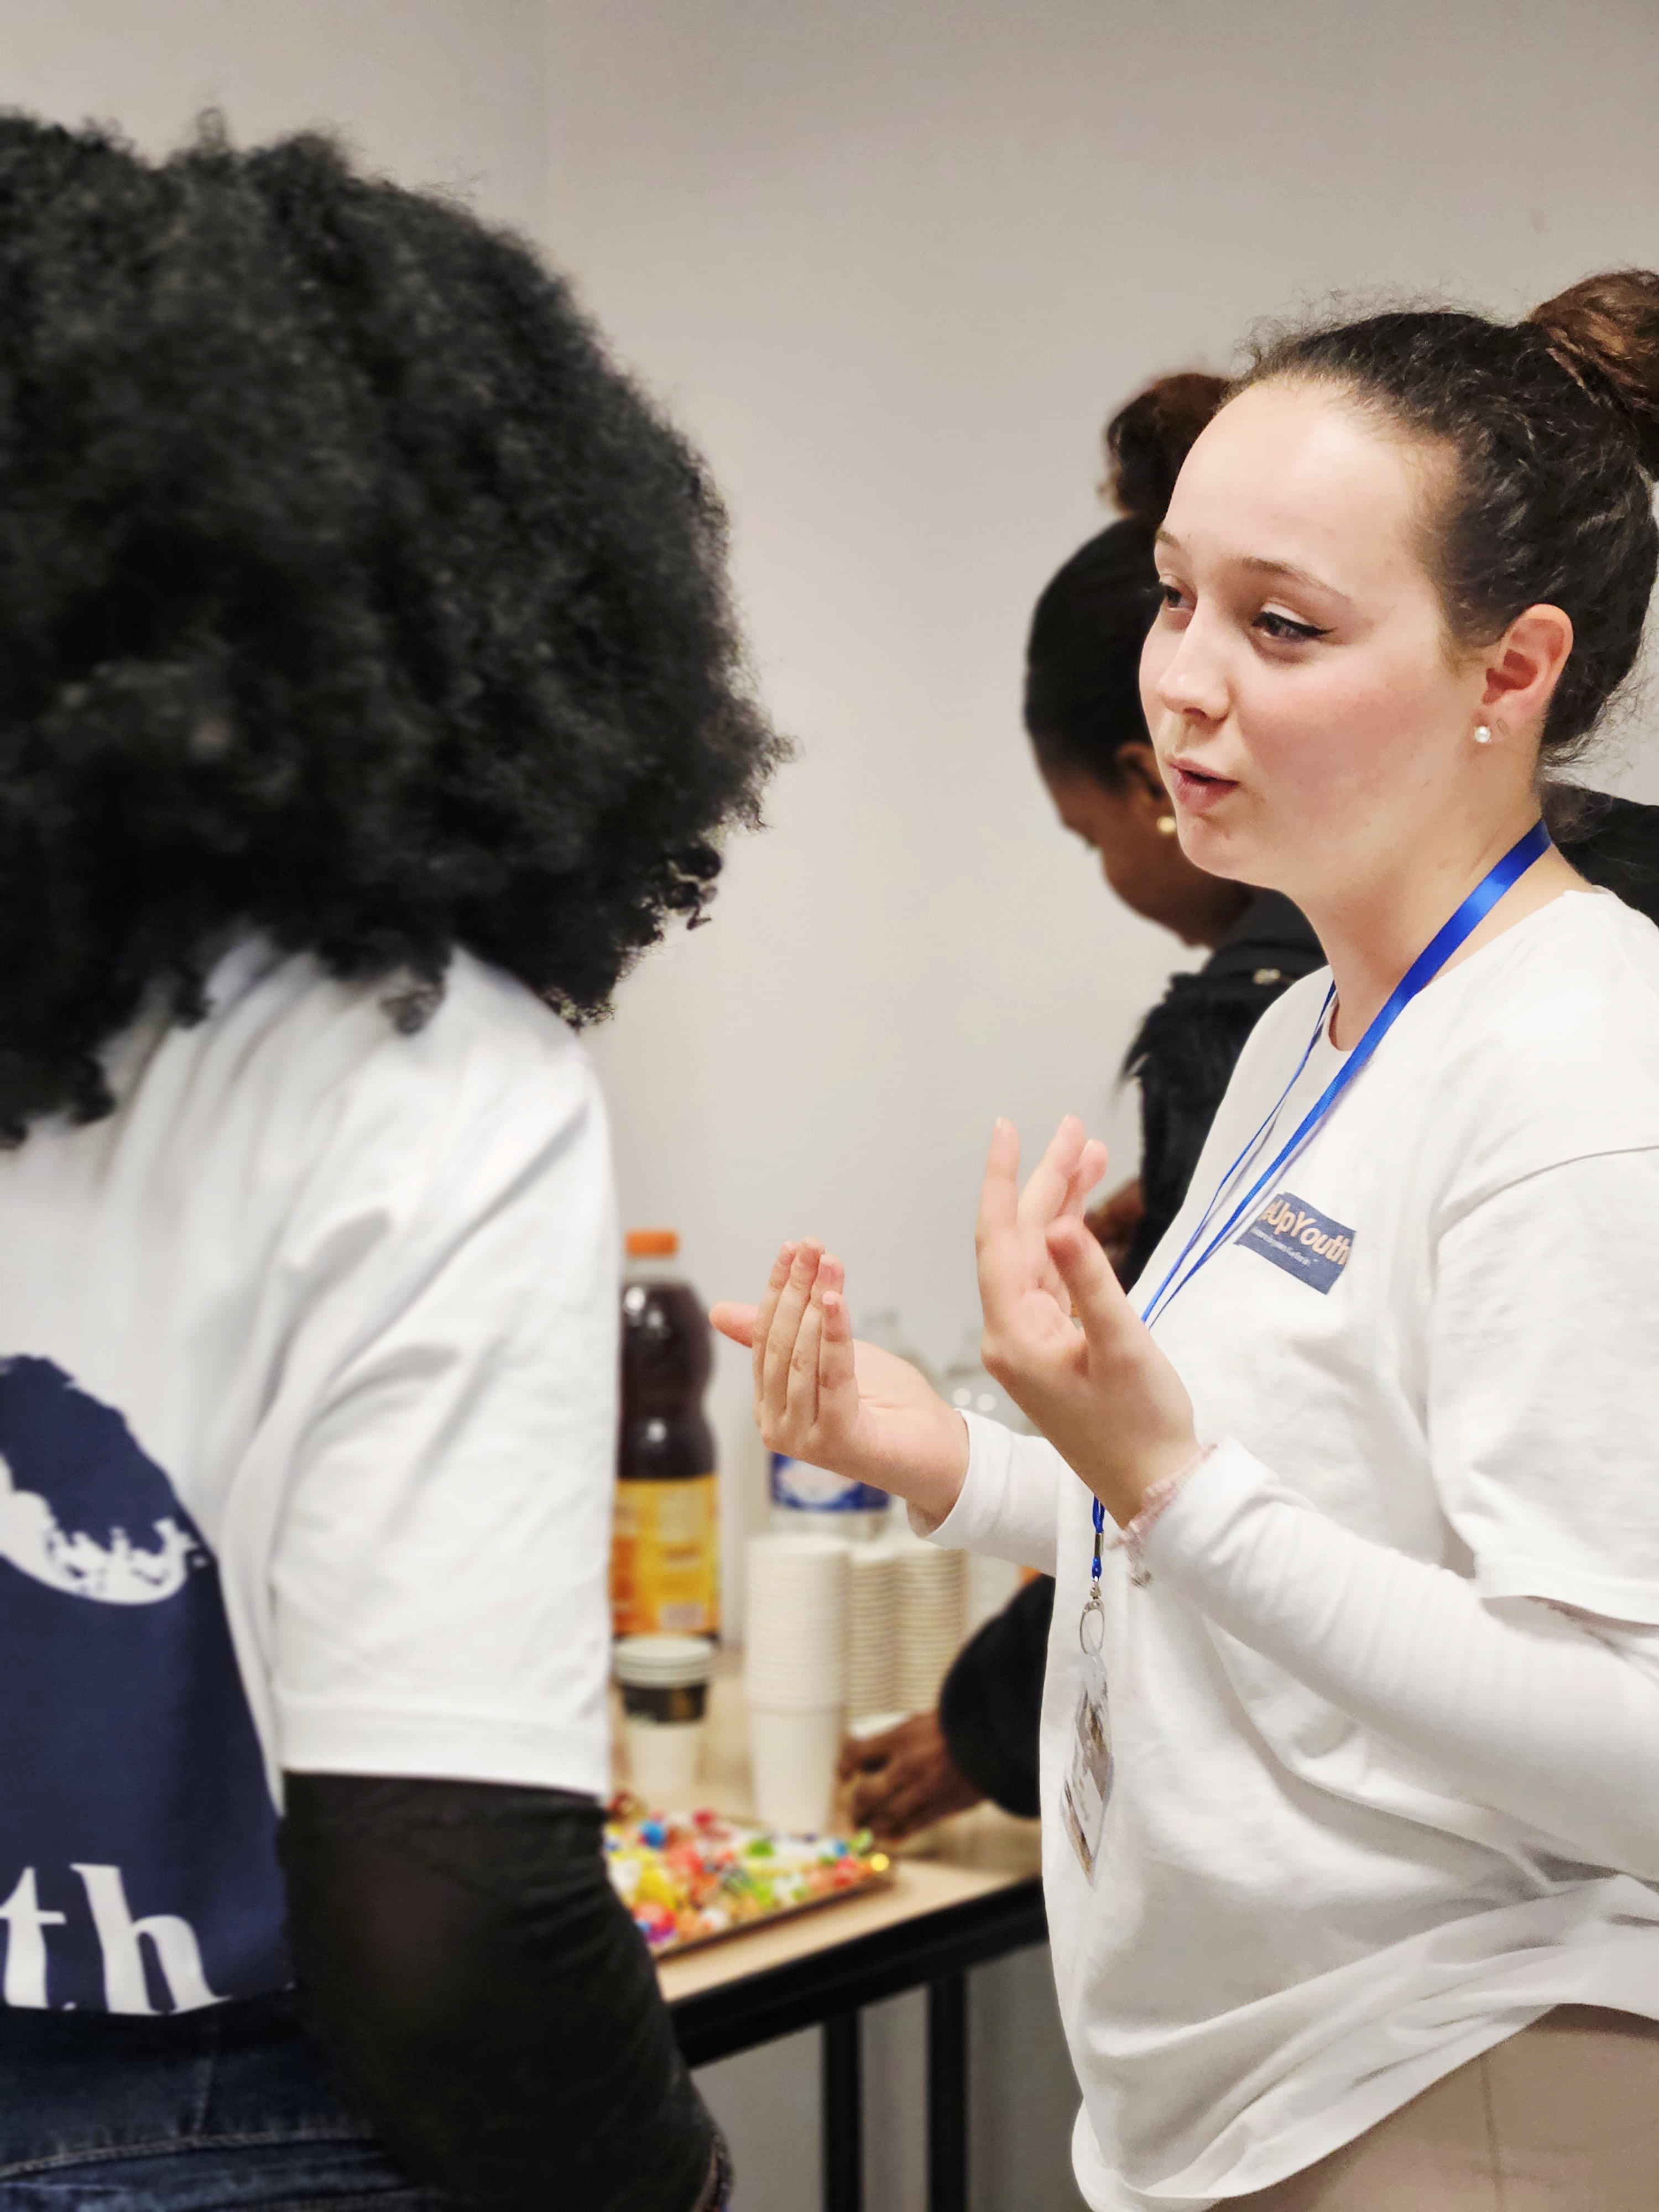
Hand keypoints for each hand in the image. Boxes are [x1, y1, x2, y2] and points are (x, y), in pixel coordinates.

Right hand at [710, 1242, 968, 1525]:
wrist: (940, 1454)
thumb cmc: (889, 1405)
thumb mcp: (832, 1356)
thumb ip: (785, 1335)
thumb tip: (717, 1311)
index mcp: (769, 1404)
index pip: (764, 1336)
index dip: (777, 1289)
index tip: (791, 1249)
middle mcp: (777, 1425)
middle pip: (780, 1343)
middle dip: (796, 1289)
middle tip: (811, 1246)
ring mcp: (801, 1439)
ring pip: (803, 1358)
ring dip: (817, 1303)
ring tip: (829, 1263)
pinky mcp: (834, 1442)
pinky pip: (831, 1378)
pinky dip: (834, 1336)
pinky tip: (836, 1301)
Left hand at [839, 1713, 983, 1841]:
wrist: (995, 1736)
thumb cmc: (959, 1722)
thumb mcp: (921, 1719)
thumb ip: (898, 1737)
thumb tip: (875, 1753)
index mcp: (900, 1738)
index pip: (856, 1754)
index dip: (843, 1766)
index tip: (842, 1773)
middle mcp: (907, 1766)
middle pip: (867, 1794)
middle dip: (856, 1805)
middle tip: (853, 1809)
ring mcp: (925, 1790)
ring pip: (886, 1817)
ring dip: (872, 1825)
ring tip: (866, 1827)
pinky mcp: (943, 1807)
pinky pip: (913, 1826)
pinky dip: (898, 1833)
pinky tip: (890, 1834)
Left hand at [976, 1117, 1198, 1528]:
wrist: (1154, 1489)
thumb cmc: (1142, 1425)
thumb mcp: (1123, 1346)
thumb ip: (1091, 1279)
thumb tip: (1058, 1221)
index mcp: (1013, 1334)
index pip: (998, 1239)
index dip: (1002, 1178)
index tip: (1006, 1127)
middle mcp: (1010, 1335)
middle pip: (1018, 1238)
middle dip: (1046, 1180)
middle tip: (1076, 1127)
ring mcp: (1030, 1342)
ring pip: (1036, 1255)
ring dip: (1061, 1204)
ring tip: (1091, 1151)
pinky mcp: (1053, 1347)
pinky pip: (1052, 1279)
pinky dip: (1070, 1242)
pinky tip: (1085, 1210)